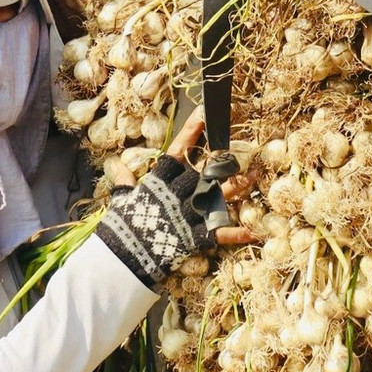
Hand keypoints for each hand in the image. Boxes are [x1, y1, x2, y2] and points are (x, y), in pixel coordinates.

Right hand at [95, 108, 255, 287]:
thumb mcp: (121, 200)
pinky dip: (236, 233)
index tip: (204, 115)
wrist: (122, 256)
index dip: (191, 132)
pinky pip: (219, 233)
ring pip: (218, 197)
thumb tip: (117, 165)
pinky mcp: (195, 236)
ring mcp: (188, 214)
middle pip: (205, 172)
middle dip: (221, 161)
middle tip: (238, 150)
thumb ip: (125, 181)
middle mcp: (177, 194)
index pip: (179, 150)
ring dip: (237, 188)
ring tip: (253, 177)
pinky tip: (253, 230)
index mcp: (159, 181)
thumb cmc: (120, 226)